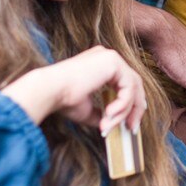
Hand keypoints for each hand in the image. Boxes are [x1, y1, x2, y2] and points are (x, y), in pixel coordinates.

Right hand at [2, 46, 145, 134]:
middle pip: (134, 84)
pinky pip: (128, 87)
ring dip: (124, 111)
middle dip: (135, 109)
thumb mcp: (88, 109)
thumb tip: (112, 123)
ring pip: (132, 88)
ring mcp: (111, 57)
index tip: (130, 124)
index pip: (126, 83)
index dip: (131, 104)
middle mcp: (108, 57)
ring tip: (109, 125)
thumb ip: (102, 113)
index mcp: (101, 64)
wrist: (50, 91)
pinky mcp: (113, 62)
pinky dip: (122, 104)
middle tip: (132, 129)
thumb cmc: (63, 99)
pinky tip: (109, 114)